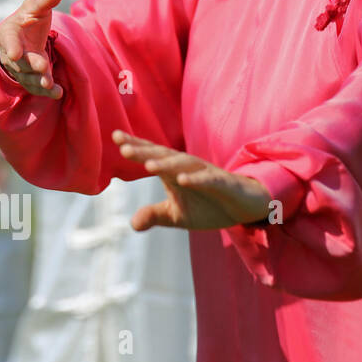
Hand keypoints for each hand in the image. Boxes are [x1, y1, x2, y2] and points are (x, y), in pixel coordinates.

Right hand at [0, 0, 62, 98]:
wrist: (24, 37)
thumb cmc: (28, 19)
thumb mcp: (35, 7)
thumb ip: (44, 0)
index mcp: (8, 33)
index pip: (9, 40)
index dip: (11, 47)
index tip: (14, 53)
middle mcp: (10, 54)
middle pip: (20, 62)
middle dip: (32, 66)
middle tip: (43, 68)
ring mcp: (20, 69)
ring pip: (28, 77)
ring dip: (40, 81)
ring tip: (51, 85)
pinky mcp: (30, 79)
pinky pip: (36, 87)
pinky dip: (46, 92)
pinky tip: (58, 93)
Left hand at [114, 130, 272, 230]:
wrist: (246, 207)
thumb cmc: (210, 205)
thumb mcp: (178, 215)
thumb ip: (155, 215)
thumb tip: (132, 224)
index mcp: (174, 172)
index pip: (152, 155)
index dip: (135, 146)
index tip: (115, 137)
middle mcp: (189, 168)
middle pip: (164, 156)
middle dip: (145, 151)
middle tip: (124, 148)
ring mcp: (207, 174)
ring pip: (185, 165)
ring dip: (167, 164)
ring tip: (148, 166)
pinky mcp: (224, 184)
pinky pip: (209, 180)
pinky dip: (196, 179)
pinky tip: (182, 180)